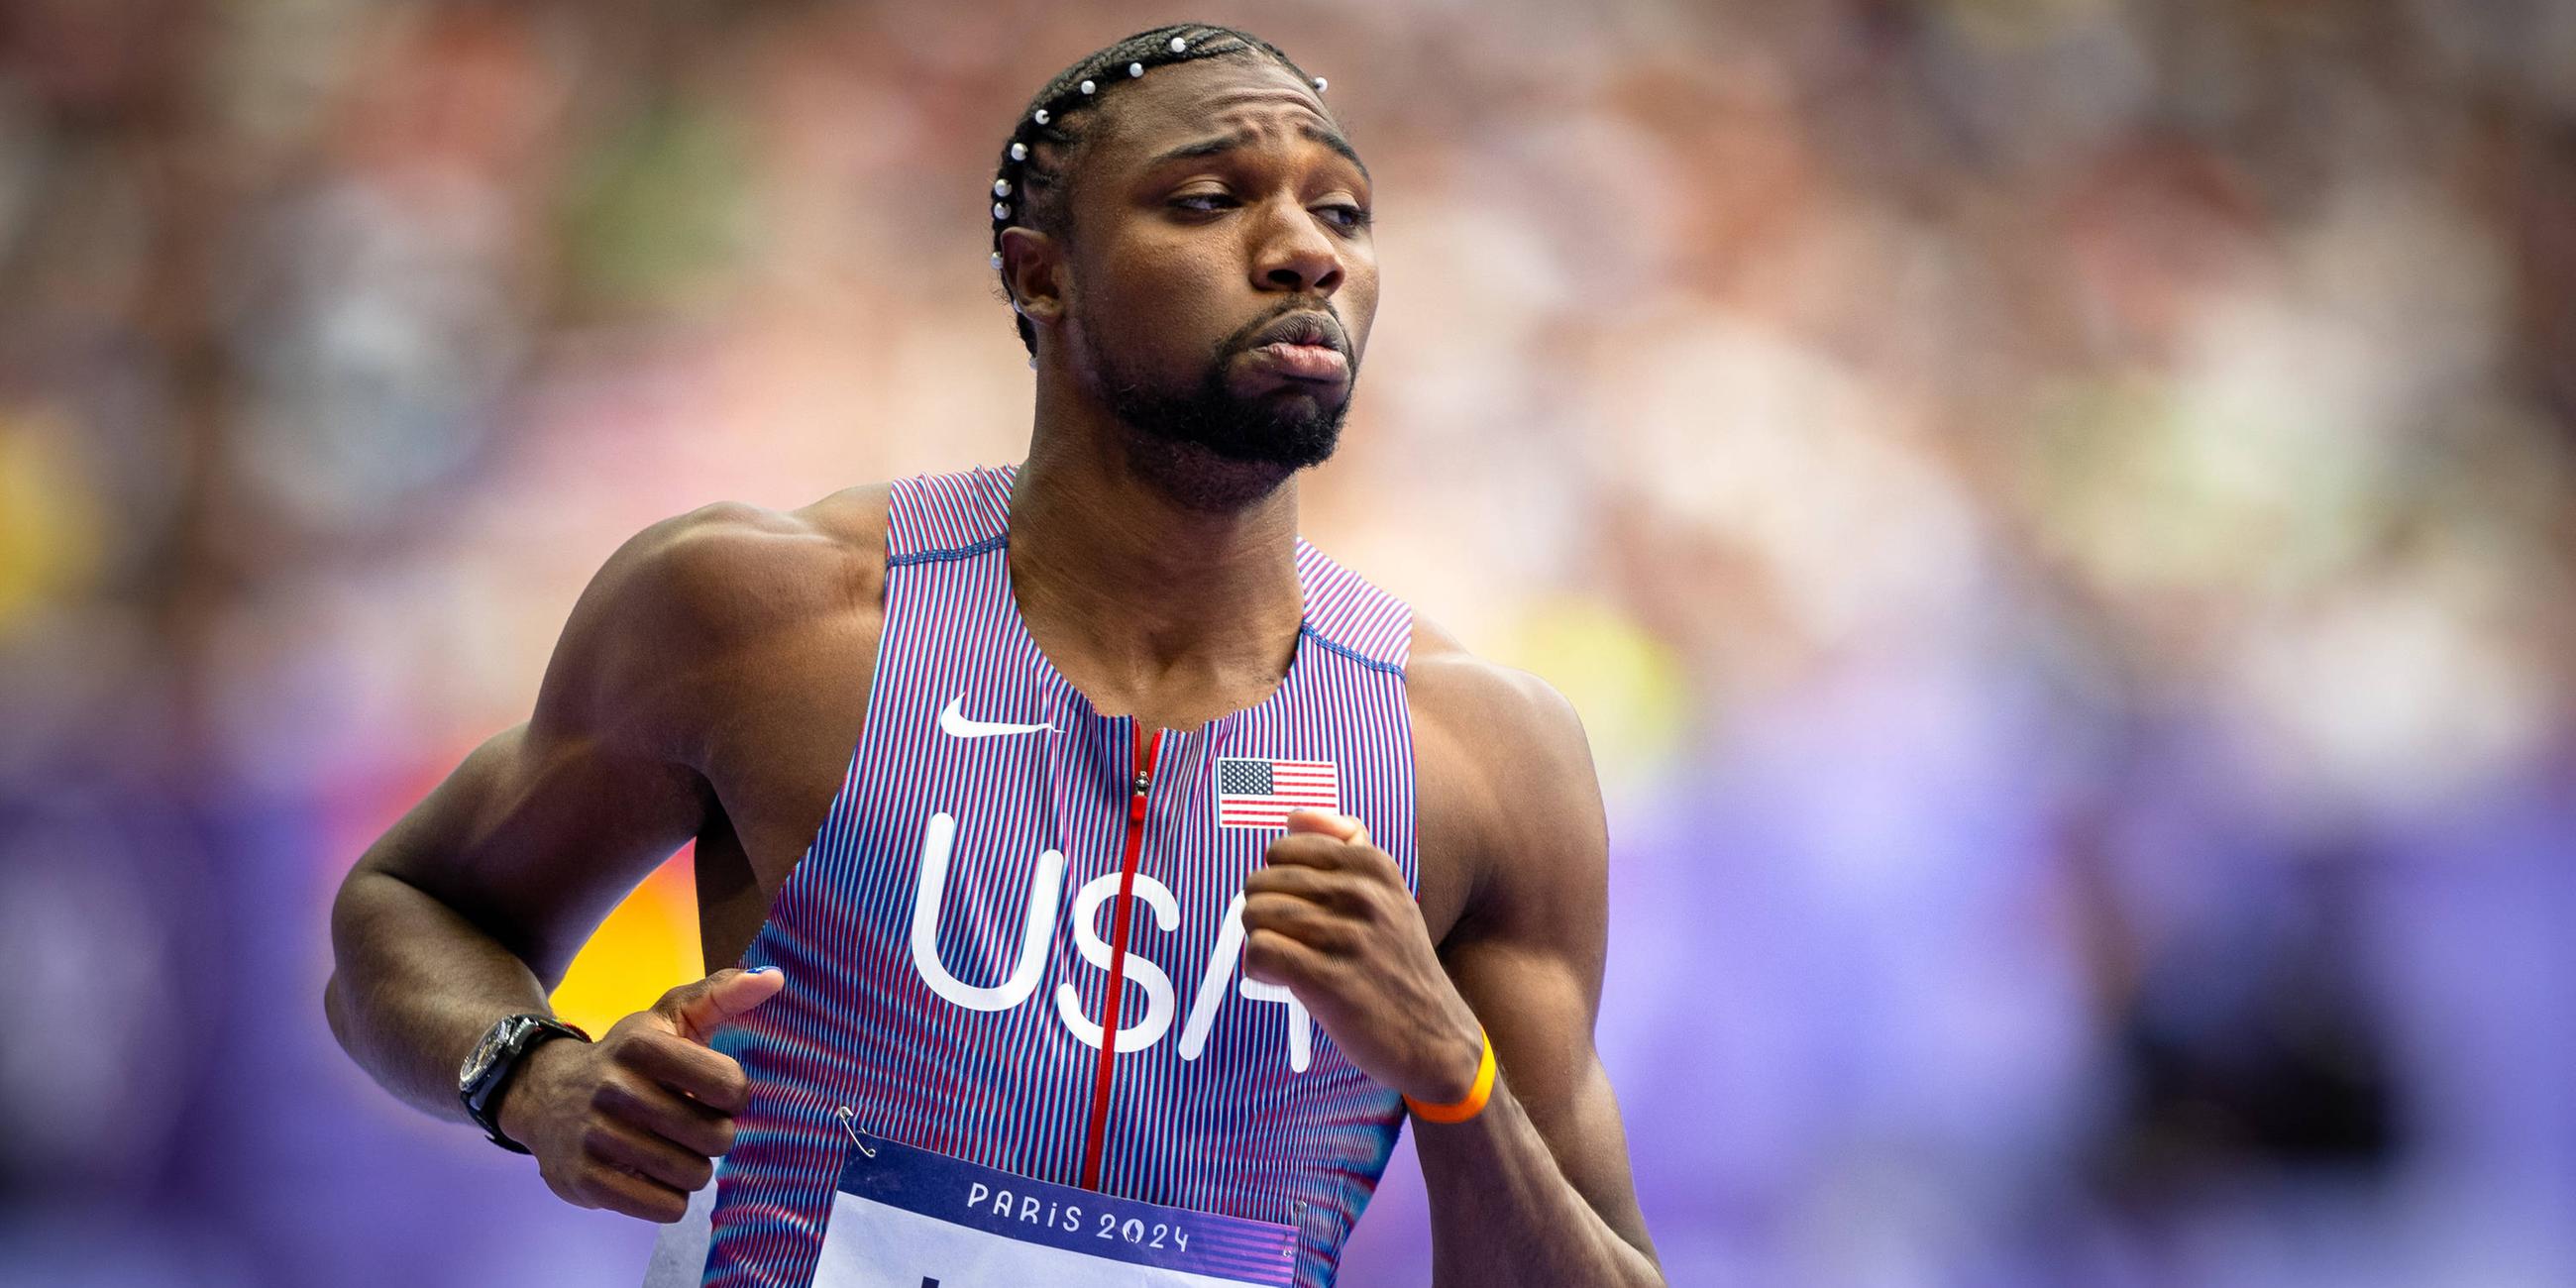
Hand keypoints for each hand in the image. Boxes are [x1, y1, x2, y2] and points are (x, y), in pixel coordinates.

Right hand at [497, 966, 785, 1220]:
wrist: (546, 1094)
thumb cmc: (628, 1057)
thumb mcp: (669, 1018)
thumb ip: (723, 995)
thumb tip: (776, 977)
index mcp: (641, 1044)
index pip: (728, 1085)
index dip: (734, 1096)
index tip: (716, 1094)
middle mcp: (613, 1088)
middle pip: (715, 1136)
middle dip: (716, 1135)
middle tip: (694, 1126)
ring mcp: (595, 1136)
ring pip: (693, 1175)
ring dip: (694, 1168)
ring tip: (674, 1149)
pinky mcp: (585, 1180)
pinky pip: (665, 1207)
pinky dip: (671, 1197)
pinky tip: (655, 1175)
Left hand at [1245, 811, 1484, 1105]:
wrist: (1434, 1037)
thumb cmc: (1397, 963)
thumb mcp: (1388, 894)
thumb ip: (1348, 847)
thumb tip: (1295, 813)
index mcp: (1373, 866)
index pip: (1281, 850)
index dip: (1277, 883)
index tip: (1298, 912)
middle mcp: (1363, 894)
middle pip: (1261, 883)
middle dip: (1263, 914)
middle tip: (1289, 942)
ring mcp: (1347, 937)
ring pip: (1255, 916)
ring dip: (1259, 941)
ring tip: (1286, 962)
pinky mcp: (1330, 981)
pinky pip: (1260, 952)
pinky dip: (1258, 969)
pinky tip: (1280, 981)